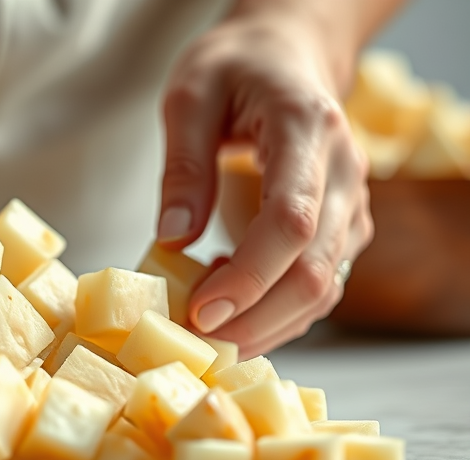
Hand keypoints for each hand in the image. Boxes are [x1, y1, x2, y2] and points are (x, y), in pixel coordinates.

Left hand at [156, 10, 373, 357]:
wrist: (286, 58)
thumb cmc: (236, 70)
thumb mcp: (189, 96)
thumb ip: (182, 167)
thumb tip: (171, 241)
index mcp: (307, 129)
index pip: (292, 220)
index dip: (249, 276)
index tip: (201, 311)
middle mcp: (344, 171)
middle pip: (315, 269)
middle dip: (255, 318)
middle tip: (195, 339)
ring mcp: (351, 204)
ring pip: (325, 288)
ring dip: (266, 324)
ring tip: (205, 328)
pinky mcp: (343, 228)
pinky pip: (319, 285)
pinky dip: (276, 311)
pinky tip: (229, 307)